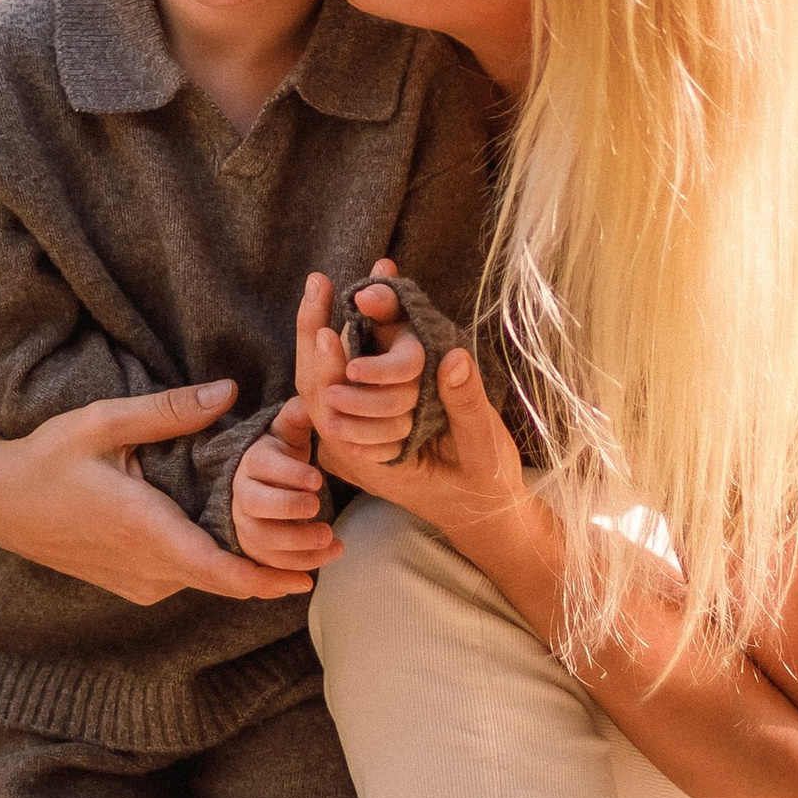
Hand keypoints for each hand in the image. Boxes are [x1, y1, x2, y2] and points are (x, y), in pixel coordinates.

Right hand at [0, 274, 312, 608]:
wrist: (0, 502)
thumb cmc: (48, 456)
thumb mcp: (104, 421)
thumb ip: (170, 412)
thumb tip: (229, 392)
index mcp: (144, 529)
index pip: (217, 570)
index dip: (267, 578)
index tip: (309, 576)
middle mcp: (146, 567)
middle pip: (224, 579)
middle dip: (277, 566)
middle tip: (329, 544)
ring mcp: (139, 582)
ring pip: (207, 579)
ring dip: (248, 562)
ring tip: (297, 531)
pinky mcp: (134, 584)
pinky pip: (187, 577)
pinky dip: (217, 561)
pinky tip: (240, 534)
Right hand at [232, 401, 343, 575]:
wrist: (266, 483)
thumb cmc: (281, 455)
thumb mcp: (288, 432)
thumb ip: (297, 416)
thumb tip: (313, 400)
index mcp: (251, 461)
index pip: (262, 467)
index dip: (287, 474)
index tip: (317, 479)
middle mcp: (241, 495)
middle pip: (255, 505)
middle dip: (288, 509)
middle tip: (320, 508)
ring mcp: (244, 525)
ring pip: (262, 540)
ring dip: (297, 545)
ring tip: (332, 539)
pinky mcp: (253, 551)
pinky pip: (269, 566)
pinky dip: (297, 567)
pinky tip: (327, 560)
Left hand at [293, 269, 532, 546]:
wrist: (484, 510)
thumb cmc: (484, 484)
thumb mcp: (483, 447)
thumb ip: (466, 404)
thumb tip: (453, 357)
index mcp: (373, 459)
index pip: (332, 409)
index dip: (327, 367)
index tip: (327, 328)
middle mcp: (355, 448)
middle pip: (315, 390)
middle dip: (313, 336)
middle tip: (316, 286)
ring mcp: (358, 435)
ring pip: (323, 384)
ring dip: (320, 335)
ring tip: (321, 288)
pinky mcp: (368, 421)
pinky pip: (343, 382)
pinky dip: (342, 342)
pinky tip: (350, 305)